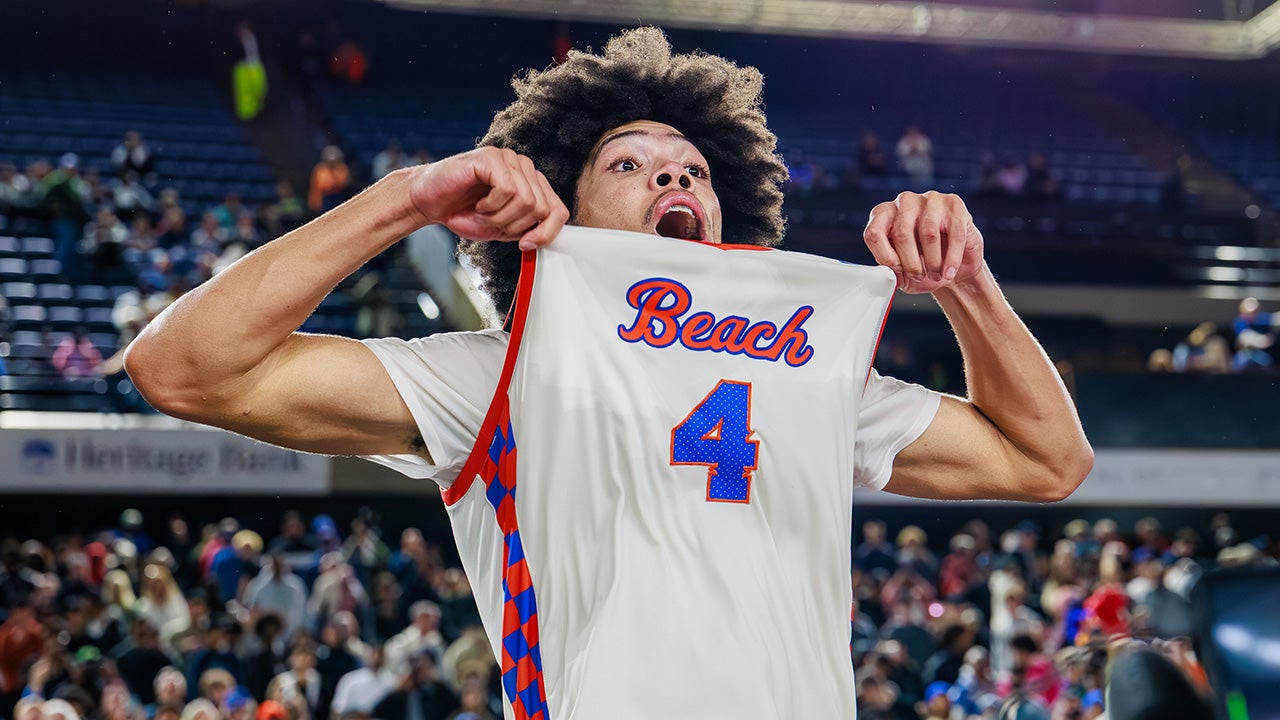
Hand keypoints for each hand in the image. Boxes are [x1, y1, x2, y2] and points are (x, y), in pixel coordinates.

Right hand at [407, 147, 569, 249]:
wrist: (430, 203)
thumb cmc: (465, 214)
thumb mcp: (504, 229)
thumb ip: (528, 230)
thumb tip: (545, 237)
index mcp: (532, 185)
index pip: (558, 210)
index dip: (546, 233)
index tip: (525, 245)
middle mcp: (525, 168)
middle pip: (542, 208)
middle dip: (515, 226)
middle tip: (492, 223)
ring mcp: (509, 159)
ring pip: (526, 200)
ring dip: (501, 217)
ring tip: (483, 212)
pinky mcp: (491, 157)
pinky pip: (508, 189)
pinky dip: (491, 205)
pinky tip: (479, 203)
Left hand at [863, 191, 984, 293]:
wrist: (956, 267)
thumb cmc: (925, 267)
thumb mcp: (903, 274)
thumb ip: (890, 272)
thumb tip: (883, 277)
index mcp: (884, 215)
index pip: (874, 232)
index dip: (884, 256)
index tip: (897, 270)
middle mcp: (904, 202)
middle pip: (901, 232)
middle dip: (910, 262)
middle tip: (918, 277)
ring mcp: (929, 199)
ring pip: (928, 232)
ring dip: (932, 261)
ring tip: (935, 275)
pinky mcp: (954, 203)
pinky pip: (954, 233)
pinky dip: (952, 258)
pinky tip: (949, 271)